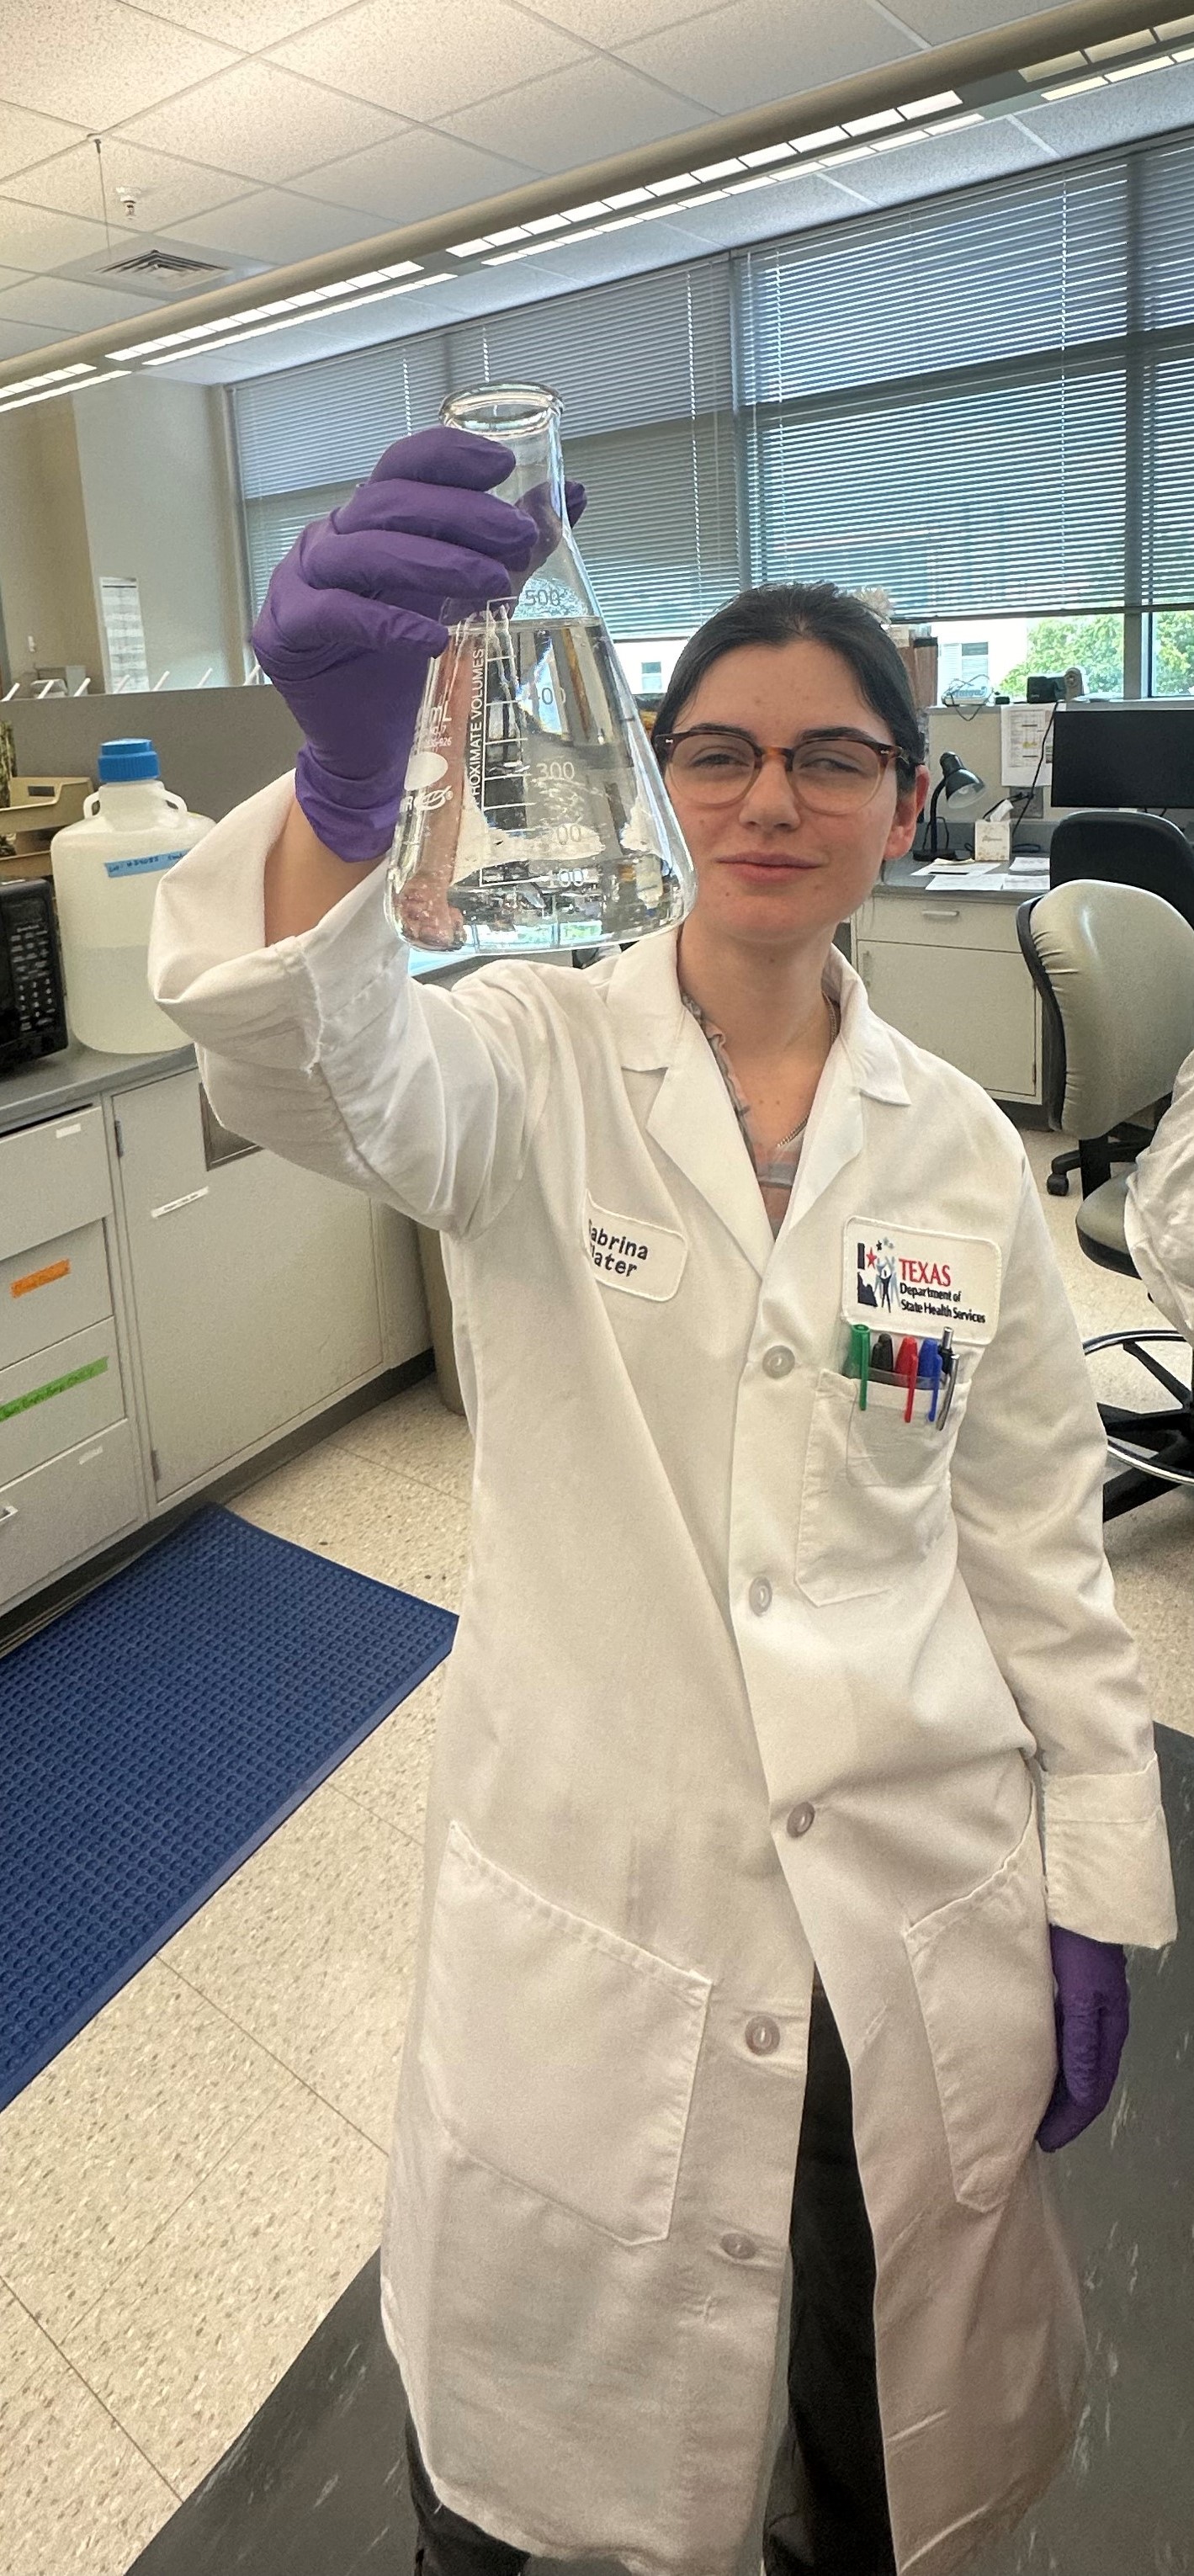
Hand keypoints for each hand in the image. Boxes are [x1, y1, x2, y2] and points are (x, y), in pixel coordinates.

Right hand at [252, 426, 585, 862]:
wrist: (372, 746)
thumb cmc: (414, 664)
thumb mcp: (475, 597)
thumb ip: (513, 548)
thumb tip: (570, 494)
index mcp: (369, 521)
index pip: (402, 466)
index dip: (448, 457)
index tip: (503, 465)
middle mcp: (330, 540)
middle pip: (387, 502)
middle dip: (459, 514)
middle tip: (516, 537)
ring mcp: (299, 582)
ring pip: (363, 552)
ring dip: (433, 562)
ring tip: (491, 583)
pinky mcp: (284, 634)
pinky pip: (333, 614)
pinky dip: (387, 623)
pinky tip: (433, 639)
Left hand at [1036, 1925, 1129, 2151]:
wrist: (1079, 1893)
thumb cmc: (1079, 1942)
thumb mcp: (1082, 1996)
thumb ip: (1080, 2044)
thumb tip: (1080, 2095)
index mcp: (1109, 2029)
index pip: (1093, 2092)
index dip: (1070, 2121)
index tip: (1045, 2142)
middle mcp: (1101, 2024)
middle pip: (1086, 2082)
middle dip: (1065, 2112)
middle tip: (1036, 2134)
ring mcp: (1087, 2009)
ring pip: (1075, 2064)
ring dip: (1058, 2089)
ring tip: (1033, 2108)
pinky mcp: (1071, 1994)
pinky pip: (1064, 2042)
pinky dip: (1052, 2063)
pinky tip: (1033, 2064)